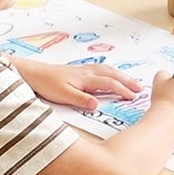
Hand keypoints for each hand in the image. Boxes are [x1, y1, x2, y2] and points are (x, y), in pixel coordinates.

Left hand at [15, 58, 141, 110]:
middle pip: (113, 74)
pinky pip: (101, 69)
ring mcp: (83, 70)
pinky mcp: (79, 70)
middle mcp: (87, 72)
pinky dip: (111, 72)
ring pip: (108, 70)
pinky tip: (112, 75)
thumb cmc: (46, 84)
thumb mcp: (63, 95)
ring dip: (122, 75)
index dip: (123, 90)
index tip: (134, 98)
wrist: (33, 72)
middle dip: (128, 81)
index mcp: (86, 78)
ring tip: (132, 82)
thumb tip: (97, 105)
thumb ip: (81, 100)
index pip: (110, 84)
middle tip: (141, 89)